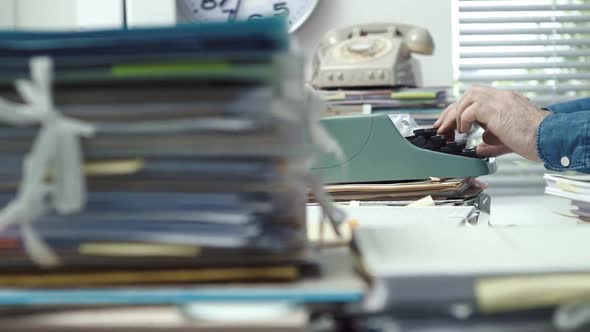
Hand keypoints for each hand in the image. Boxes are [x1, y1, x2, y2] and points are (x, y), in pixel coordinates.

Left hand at [433, 86, 550, 160]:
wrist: (549, 138)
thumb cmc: (534, 140)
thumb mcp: (505, 141)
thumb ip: (489, 142)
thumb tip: (476, 149)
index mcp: (504, 101)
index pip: (474, 98)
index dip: (457, 111)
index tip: (447, 124)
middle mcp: (501, 97)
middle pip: (467, 95)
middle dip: (450, 111)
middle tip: (441, 127)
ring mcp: (499, 100)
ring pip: (467, 97)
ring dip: (455, 115)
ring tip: (453, 131)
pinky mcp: (496, 109)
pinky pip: (471, 109)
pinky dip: (463, 120)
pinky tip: (464, 131)